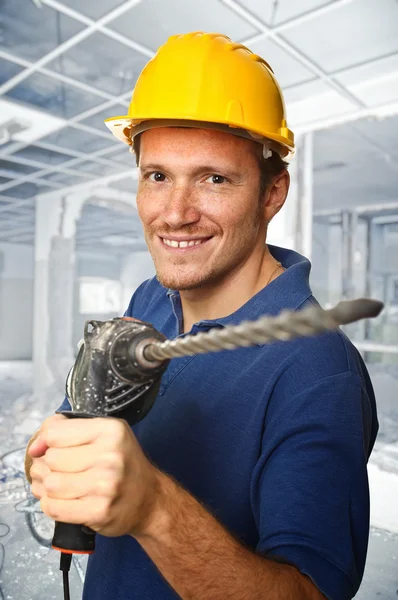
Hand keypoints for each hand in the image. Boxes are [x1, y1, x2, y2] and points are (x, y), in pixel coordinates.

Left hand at [28, 415, 162, 537]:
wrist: (149, 499)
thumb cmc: (123, 464)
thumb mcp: (105, 434)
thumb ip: (68, 431)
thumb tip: (35, 447)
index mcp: (110, 430)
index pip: (55, 433)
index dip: (46, 441)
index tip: (49, 448)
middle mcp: (110, 455)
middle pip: (51, 459)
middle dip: (47, 465)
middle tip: (57, 469)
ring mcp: (105, 485)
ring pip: (50, 484)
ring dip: (47, 487)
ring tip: (58, 485)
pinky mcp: (98, 511)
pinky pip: (54, 508)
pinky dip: (52, 505)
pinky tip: (64, 500)